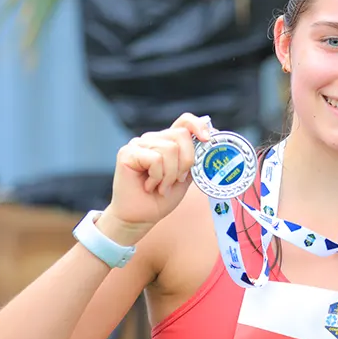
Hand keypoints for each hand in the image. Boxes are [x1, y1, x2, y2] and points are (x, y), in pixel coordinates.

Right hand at [104, 113, 214, 241]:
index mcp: (167, 141)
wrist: (142, 217)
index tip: (207, 140)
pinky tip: (149, 186)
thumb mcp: (185, 176)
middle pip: (181, 135)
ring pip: (170, 148)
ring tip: (161, 186)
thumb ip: (195, 158)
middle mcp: (152, 138)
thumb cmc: (162, 197)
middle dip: (186, 161)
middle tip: (177, 180)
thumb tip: (210, 141)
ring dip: (170, 174)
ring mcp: (138, 144)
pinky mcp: (127, 153)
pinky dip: (158, 177)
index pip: (184, 121)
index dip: (198, 125)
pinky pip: (155, 159)